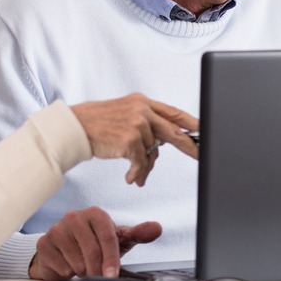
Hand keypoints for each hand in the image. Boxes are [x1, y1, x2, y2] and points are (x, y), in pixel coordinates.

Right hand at [28, 206, 162, 280]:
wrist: (63, 253)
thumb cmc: (94, 245)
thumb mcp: (118, 240)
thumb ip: (138, 234)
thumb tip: (157, 228)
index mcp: (95, 214)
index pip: (108, 238)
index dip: (112, 259)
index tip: (113, 275)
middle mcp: (75, 217)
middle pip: (92, 251)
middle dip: (97, 269)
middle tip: (98, 277)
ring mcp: (57, 228)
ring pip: (77, 261)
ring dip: (82, 271)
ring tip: (82, 266)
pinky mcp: (44, 243)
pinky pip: (61, 266)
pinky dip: (67, 272)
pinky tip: (67, 265)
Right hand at [71, 93, 199, 185]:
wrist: (75, 128)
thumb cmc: (98, 124)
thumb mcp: (124, 114)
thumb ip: (145, 124)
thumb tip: (161, 145)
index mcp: (142, 102)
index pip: (173, 112)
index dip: (191, 123)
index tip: (205, 131)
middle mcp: (142, 110)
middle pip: (173, 131)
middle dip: (189, 146)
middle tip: (200, 155)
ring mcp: (137, 124)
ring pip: (153, 153)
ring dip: (145, 167)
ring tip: (137, 174)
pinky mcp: (129, 140)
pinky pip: (142, 162)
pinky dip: (137, 173)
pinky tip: (131, 178)